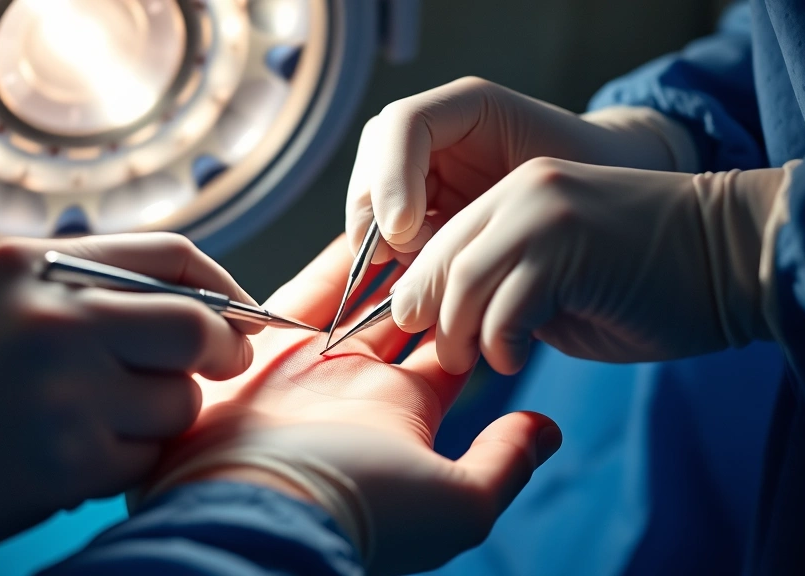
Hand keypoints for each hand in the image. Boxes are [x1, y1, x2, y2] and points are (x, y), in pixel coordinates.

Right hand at [0, 233, 258, 554]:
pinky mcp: (67, 461)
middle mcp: (53, 319)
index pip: (172, 256)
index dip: (224, 288)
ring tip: (104, 416)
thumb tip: (207, 307)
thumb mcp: (1, 293)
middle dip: (224, 351)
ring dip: (162, 414)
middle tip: (217, 365)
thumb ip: (94, 285)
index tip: (242, 316)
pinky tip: (77, 453)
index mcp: (37, 265)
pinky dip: (128, 458)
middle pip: (197, 328)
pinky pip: (147, 456)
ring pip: (179, 401)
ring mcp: (62, 392)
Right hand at [137, 237, 561, 575]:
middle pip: (402, 314)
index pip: (449, 350)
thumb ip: (504, 461)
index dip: (472, 310)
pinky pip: (307, 287)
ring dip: (384, 259)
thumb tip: (548, 430)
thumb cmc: (361, 508)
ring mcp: (312, 362)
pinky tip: (367, 220)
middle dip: (426, 276)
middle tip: (454, 228)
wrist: (257, 508)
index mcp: (404, 412)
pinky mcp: (269, 344)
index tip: (496, 269)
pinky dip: (335, 257)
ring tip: (416, 213)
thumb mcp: (455, 502)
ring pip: (356, 295)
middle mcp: (358, 385)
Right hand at [346, 76, 698, 262]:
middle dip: (376, 217)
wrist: (608, 217)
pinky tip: (423, 289)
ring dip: (383, 247)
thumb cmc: (591, 190)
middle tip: (407, 259)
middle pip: (370, 166)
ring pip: (368, 208)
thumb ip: (495, 201)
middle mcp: (434, 139)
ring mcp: (421, 179)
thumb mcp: (552, 185)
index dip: (391, 177)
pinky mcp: (418, 220)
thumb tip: (424, 240)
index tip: (406, 231)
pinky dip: (393, 269)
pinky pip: (383, 242)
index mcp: (468, 109)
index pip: (402, 125)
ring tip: (424, 275)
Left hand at [391, 158, 792, 375]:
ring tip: (480, 361)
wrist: (732, 258)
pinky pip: (503, 309)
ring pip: (462, 284)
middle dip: (427, 317)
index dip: (419, 291)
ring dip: (461, 336)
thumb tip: (447, 326)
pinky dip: (500, 345)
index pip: (437, 241)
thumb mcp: (556, 275)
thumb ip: (501, 285)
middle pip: (438, 260)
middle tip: (446, 356)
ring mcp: (544, 213)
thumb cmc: (644, 280)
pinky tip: (516, 358)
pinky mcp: (569, 246)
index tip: (420, 335)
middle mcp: (521, 192)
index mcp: (513, 193)